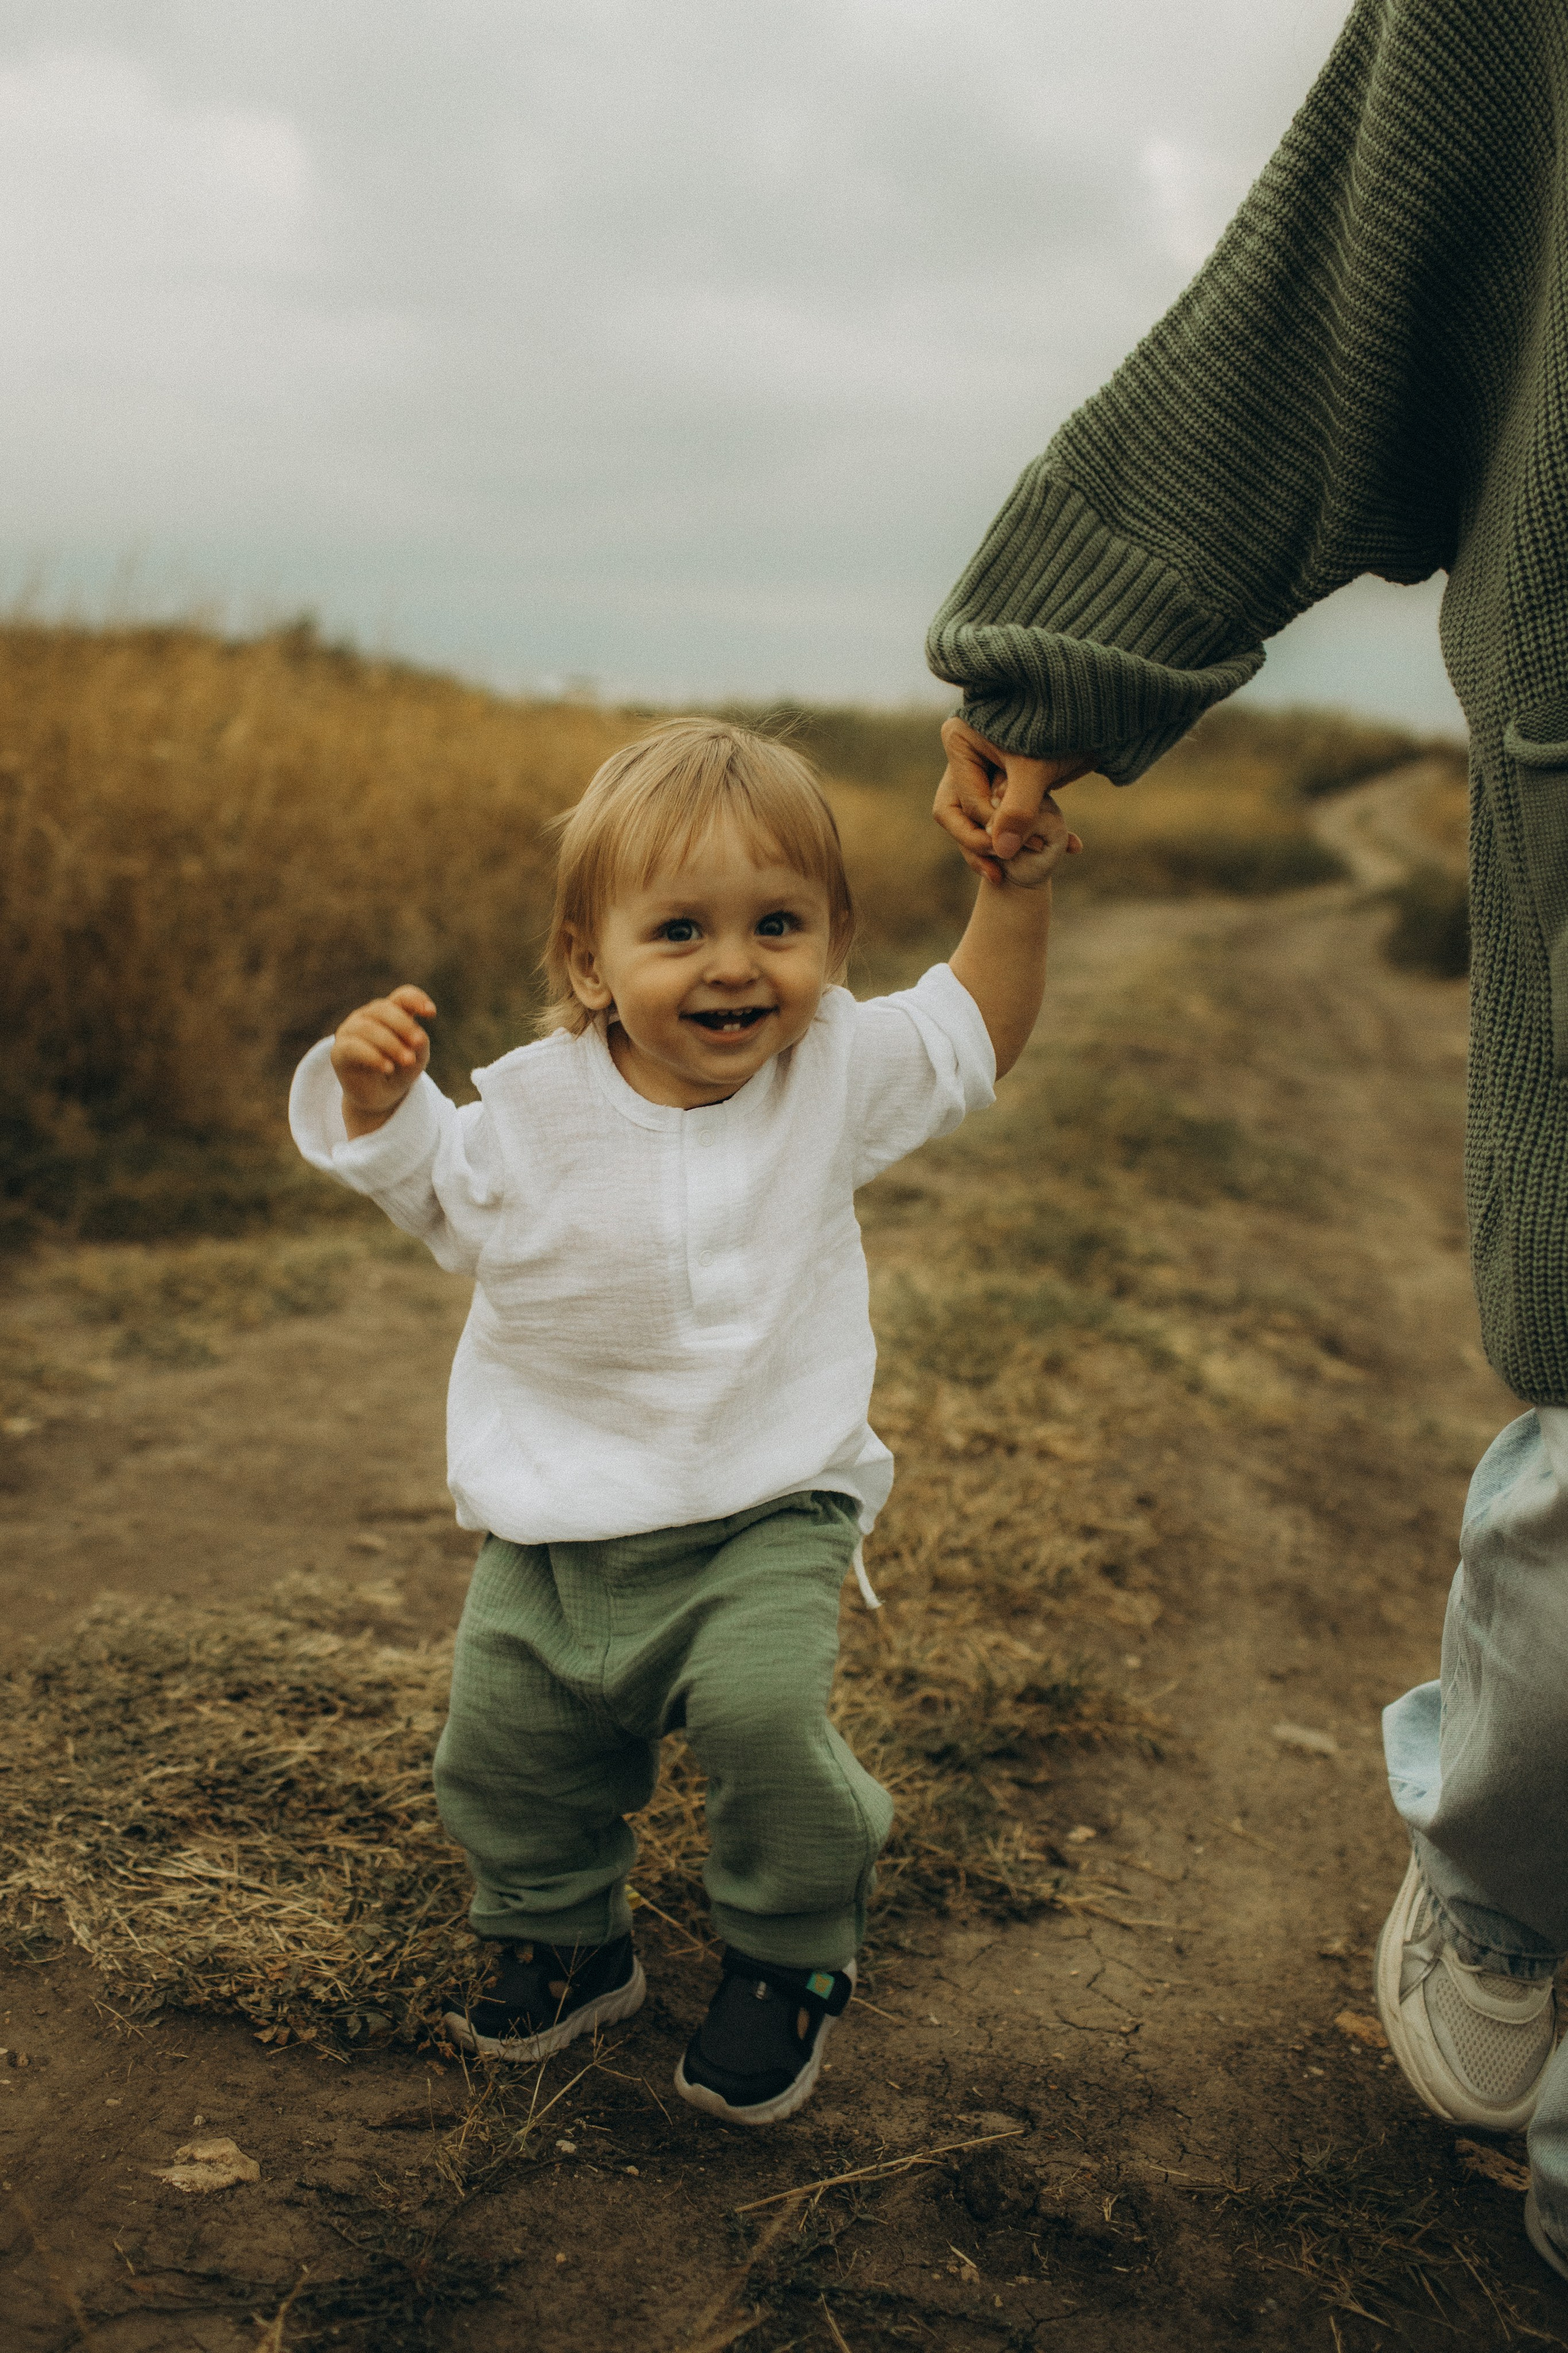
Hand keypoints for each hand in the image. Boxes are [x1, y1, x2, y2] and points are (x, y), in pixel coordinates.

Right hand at [331, 985, 435, 1134]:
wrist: (380, 1097)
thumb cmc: (400, 1070)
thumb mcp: (417, 1056)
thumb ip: (418, 1042)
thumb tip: (413, 1037)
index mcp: (390, 1013)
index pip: (402, 997)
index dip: (416, 999)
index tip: (431, 1013)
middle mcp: (367, 1016)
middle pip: (384, 1009)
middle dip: (404, 1025)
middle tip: (419, 1043)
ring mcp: (350, 1031)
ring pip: (368, 1028)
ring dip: (391, 1044)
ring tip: (408, 1061)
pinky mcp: (339, 1052)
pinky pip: (353, 1048)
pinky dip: (373, 1057)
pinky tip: (388, 1068)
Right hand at [934, 715, 1088, 882]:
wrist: (1089, 708)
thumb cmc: (1057, 727)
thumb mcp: (1035, 769)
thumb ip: (1018, 809)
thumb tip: (1001, 851)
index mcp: (959, 743)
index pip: (968, 803)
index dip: (993, 830)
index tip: (1023, 846)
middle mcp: (964, 757)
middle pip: (959, 816)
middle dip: (982, 846)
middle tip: (1000, 872)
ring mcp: (981, 770)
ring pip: (974, 822)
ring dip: (995, 848)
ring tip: (1008, 875)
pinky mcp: (1002, 781)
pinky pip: (998, 817)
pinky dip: (1016, 835)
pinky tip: (1044, 853)